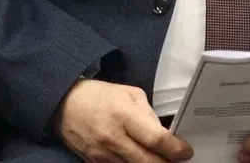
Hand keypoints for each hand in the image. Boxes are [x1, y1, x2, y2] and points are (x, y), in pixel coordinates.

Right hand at [53, 78, 192, 162]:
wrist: (64, 105)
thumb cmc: (99, 95)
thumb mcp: (129, 93)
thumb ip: (148, 114)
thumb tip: (165, 135)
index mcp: (123, 114)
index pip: (156, 139)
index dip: (176, 149)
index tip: (186, 151)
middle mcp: (113, 137)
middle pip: (148, 162)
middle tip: (177, 161)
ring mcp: (102, 154)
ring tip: (160, 160)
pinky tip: (140, 160)